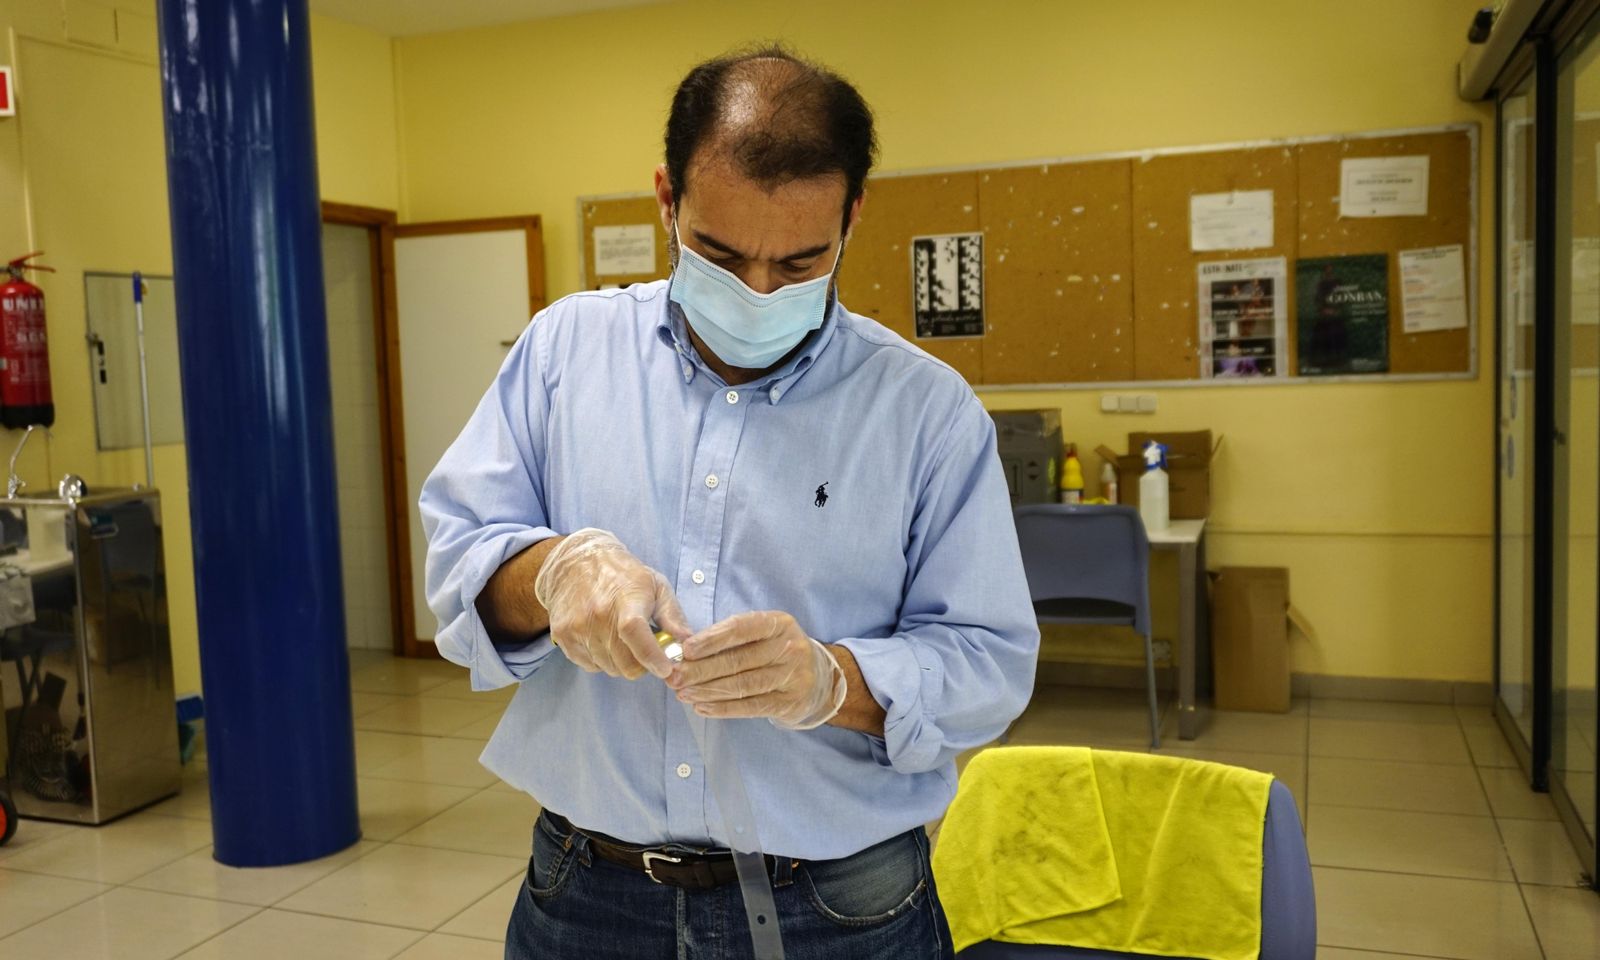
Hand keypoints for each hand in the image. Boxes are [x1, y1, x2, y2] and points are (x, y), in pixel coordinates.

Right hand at [532, 528, 690, 679]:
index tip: (665, 669)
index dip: (651, 656)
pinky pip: (590, 666)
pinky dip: (602, 660)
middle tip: (646, 649)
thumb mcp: (656, 586)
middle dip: (642, 665)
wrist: (576, 563)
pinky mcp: (563, 636)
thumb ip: (673, 616)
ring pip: (609, 668)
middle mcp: (597, 614)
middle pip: (625, 663)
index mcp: (625, 599)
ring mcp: (577, 627)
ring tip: (622, 639)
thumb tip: (688, 643)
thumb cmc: (623, 575)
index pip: (634, 632)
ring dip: (621, 662)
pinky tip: (604, 639)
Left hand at [668, 611, 846, 729]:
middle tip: (674, 676)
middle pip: (738, 660)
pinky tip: (702, 707)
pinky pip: (751, 706)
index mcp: (779, 624)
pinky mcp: (789, 702)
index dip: (712, 638)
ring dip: (708, 690)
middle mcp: (789, 648)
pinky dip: (723, 709)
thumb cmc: (777, 651)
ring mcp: (792, 676)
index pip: (742, 628)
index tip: (686, 649)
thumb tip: (686, 650)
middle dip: (701, 669)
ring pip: (742, 685)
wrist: (819, 678)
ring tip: (683, 693)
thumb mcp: (763, 634)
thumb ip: (731, 638)